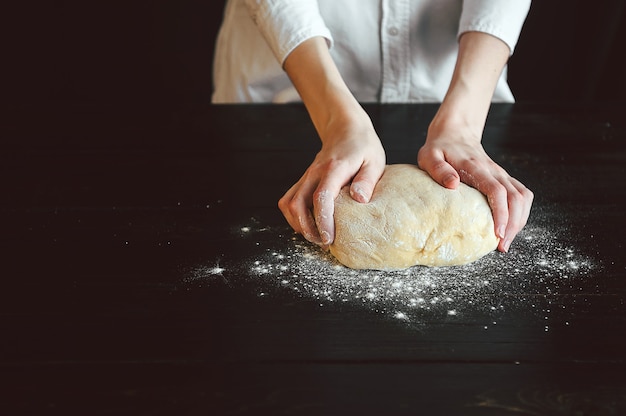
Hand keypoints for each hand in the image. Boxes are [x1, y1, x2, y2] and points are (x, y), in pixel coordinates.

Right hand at [278, 115, 385, 246]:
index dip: (322, 220)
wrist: (344, 128)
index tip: (328, 238)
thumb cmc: (363, 146)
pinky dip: (293, 216)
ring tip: (315, 236)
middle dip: (307, 228)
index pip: (321, 197)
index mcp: (333, 168)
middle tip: (323, 242)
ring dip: (298, 224)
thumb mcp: (374, 160)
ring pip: (289, 204)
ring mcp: (306, 176)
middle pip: (297, 204)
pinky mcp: (303, 180)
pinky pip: (289, 200)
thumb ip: (367, 180)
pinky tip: (307, 224)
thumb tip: (359, 200)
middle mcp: (314, 173)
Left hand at [418, 125, 532, 252]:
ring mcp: (501, 174)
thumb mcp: (429, 156)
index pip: (497, 191)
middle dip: (514, 224)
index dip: (501, 213)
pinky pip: (521, 194)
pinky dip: (520, 212)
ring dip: (520, 220)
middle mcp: (494, 170)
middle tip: (503, 246)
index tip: (498, 233)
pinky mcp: (503, 177)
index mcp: (476, 167)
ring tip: (507, 240)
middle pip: (516, 198)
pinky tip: (511, 226)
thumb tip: (453, 184)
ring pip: (523, 197)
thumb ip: (439, 169)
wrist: (455, 132)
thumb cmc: (440, 147)